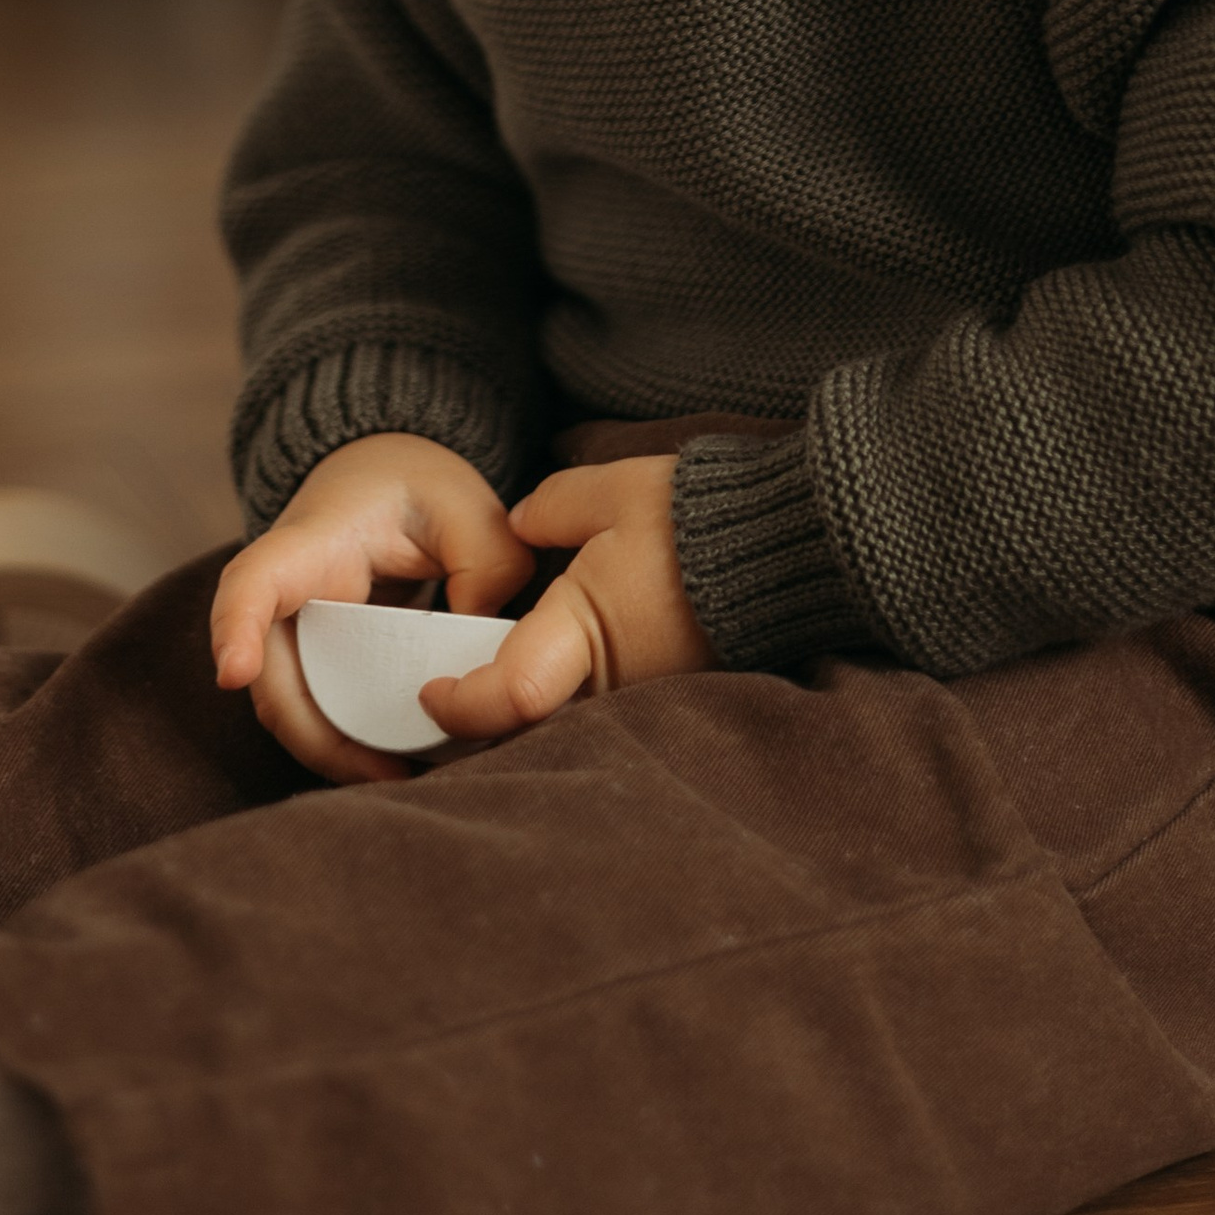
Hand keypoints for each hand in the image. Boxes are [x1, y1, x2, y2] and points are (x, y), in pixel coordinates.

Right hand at [211, 432, 531, 785]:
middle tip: (389, 774)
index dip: (233, 626)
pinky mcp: (309, 653)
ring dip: (333, 749)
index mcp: (316, 538)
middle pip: (269, 674)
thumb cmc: (418, 487)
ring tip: (399, 776)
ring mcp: (291, 625)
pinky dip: (343, 740)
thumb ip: (487, 571)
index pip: (254, 578)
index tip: (233, 676)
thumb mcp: (469, 509)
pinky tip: (393, 759)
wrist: (382, 473)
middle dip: (316, 736)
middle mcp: (286, 588)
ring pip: (287, 704)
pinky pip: (311, 707)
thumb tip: (480, 654)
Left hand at [417, 455, 710, 745]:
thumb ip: (550, 509)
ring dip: (529, 708)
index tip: (428, 691)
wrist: (786, 544)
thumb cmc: (697, 519)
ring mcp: (645, 692)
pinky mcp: (671, 691)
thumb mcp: (610, 493)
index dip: (458, 703)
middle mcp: (613, 680)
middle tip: (443, 692)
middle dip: (484, 714)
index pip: (506, 696)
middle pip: (529, 721)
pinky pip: (605, 706)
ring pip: (567, 718)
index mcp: (586, 631)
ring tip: (491, 682)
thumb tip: (519, 528)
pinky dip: (573, 695)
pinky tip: (559, 670)